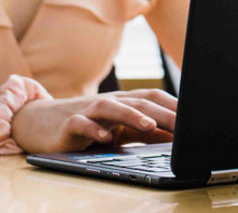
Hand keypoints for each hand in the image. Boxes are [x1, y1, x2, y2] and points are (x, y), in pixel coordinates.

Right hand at [9, 89, 176, 152]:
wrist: (41, 122)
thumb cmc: (87, 126)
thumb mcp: (120, 131)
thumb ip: (146, 134)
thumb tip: (176, 140)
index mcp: (125, 102)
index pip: (154, 98)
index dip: (175, 105)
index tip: (196, 117)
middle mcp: (109, 102)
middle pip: (139, 102)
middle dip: (163, 112)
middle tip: (184, 124)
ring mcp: (89, 111)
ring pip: (113, 108)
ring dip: (132, 116)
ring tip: (149, 125)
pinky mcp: (68, 124)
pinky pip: (81, 124)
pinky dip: (94, 130)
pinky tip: (105, 138)